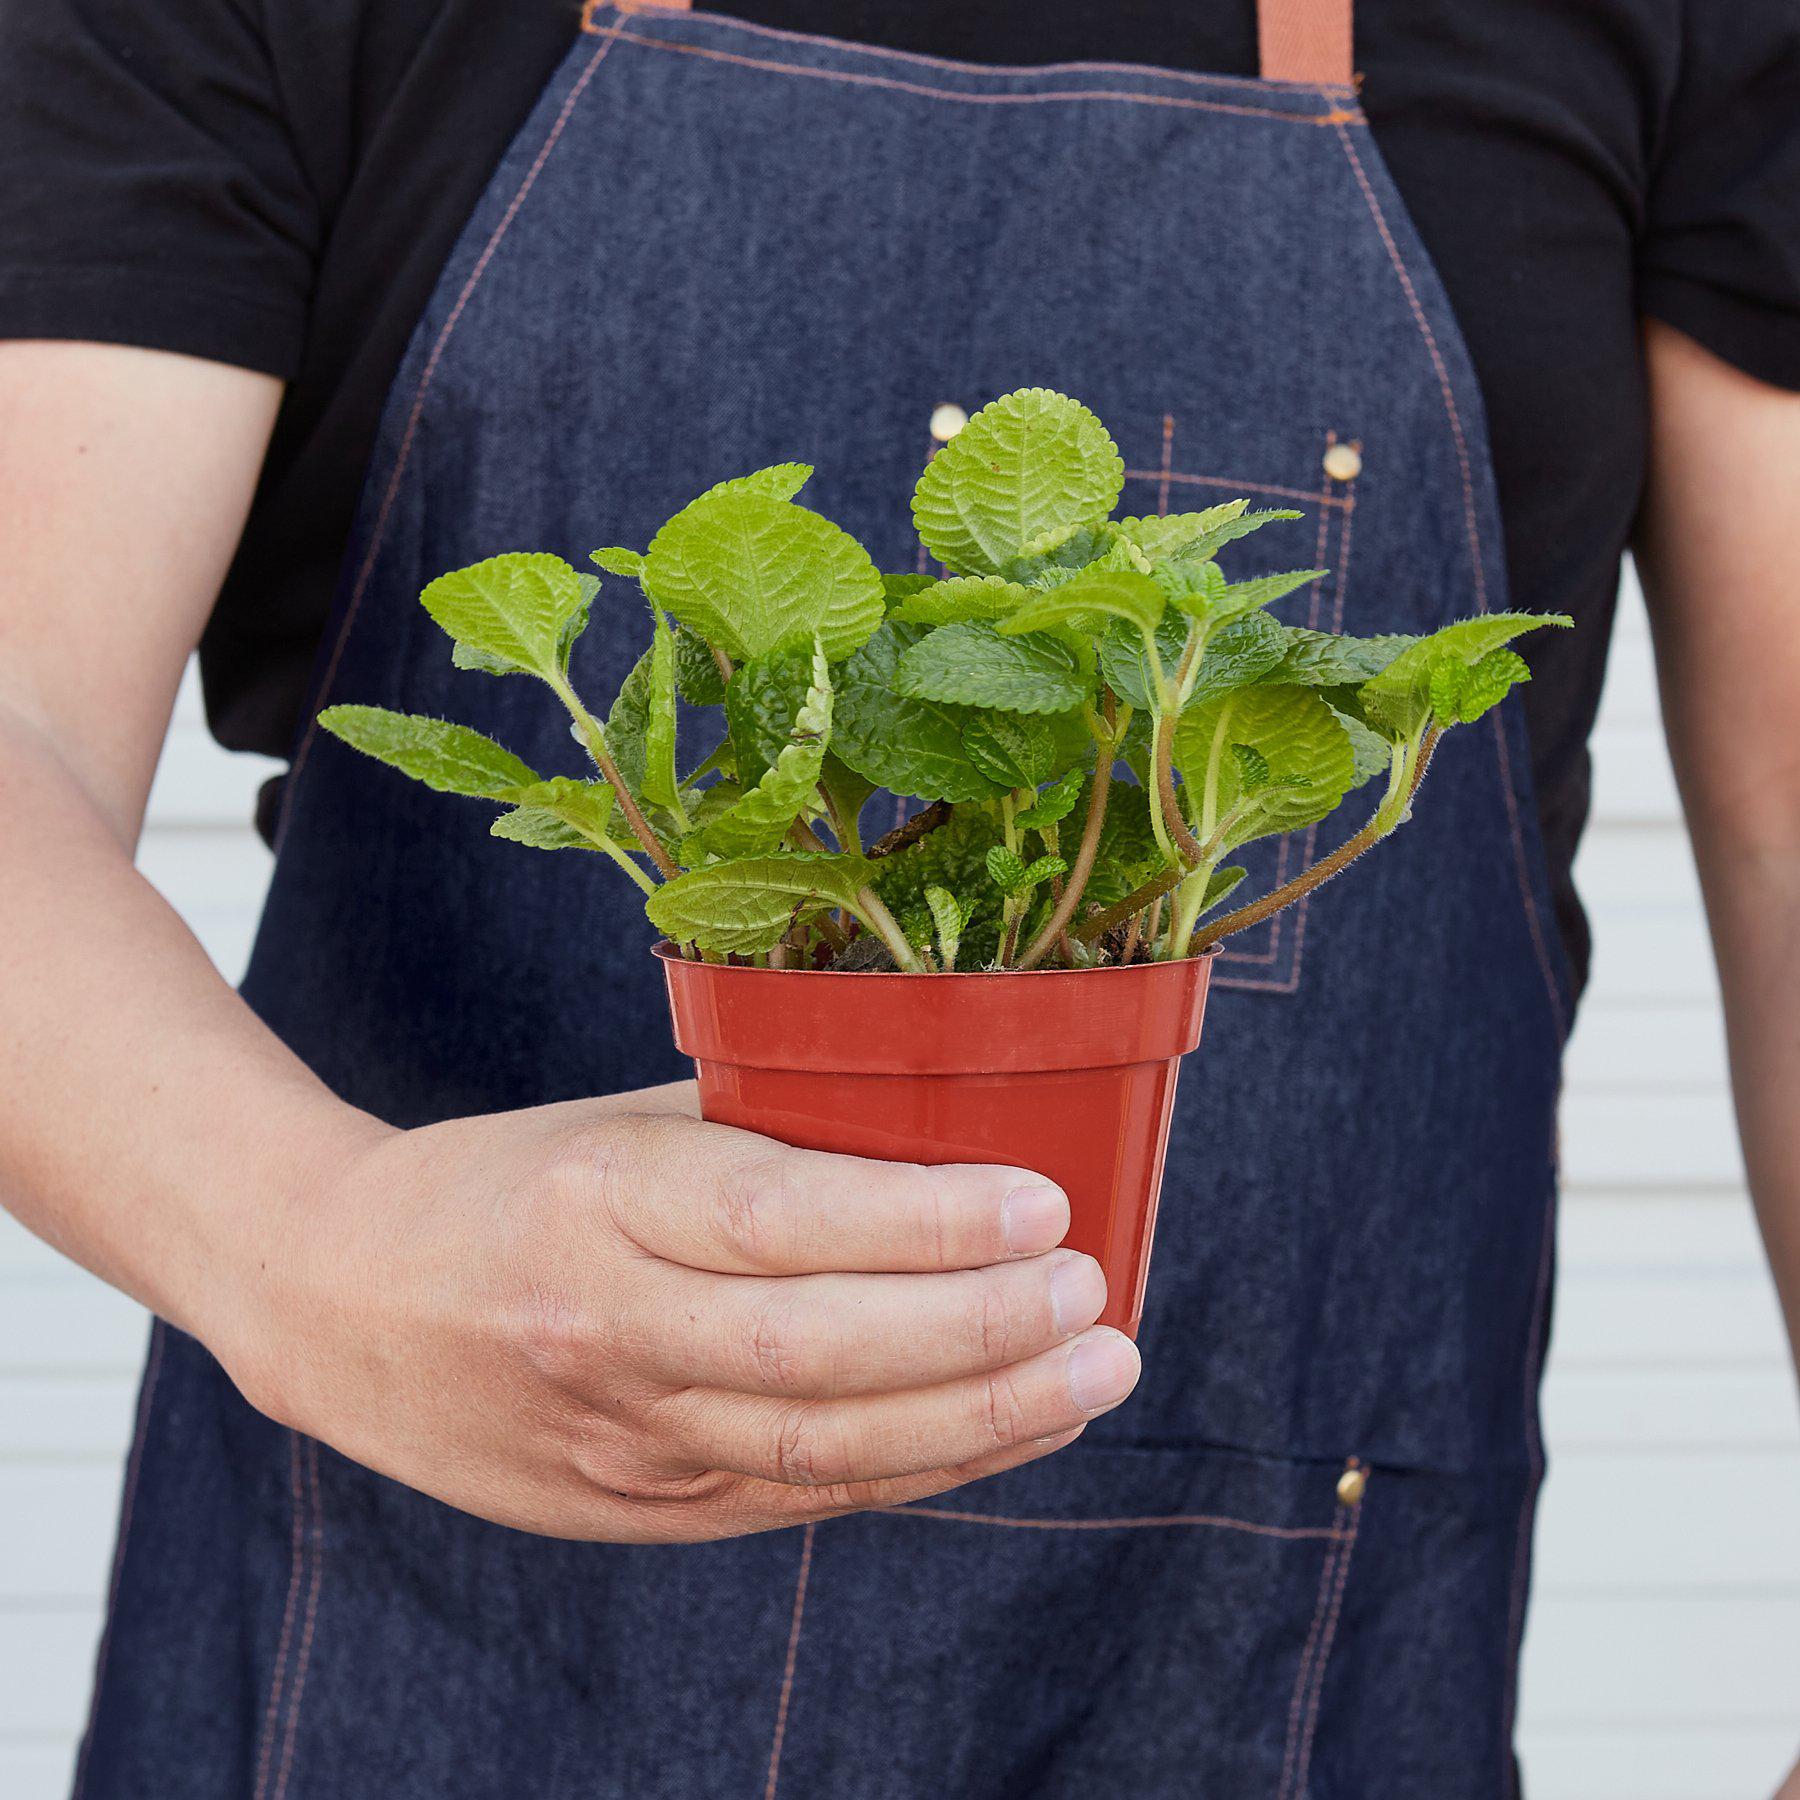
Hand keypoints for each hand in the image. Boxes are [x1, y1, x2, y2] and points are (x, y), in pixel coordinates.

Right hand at [226, 1082, 1137, 1541]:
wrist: (336, 1299)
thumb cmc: (504, 1182)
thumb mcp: (618, 1122)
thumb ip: (760, 1129)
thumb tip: (938, 1122)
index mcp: (597, 1199)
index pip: (779, 1219)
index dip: (922, 1221)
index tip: (1043, 1202)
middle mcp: (604, 1327)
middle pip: (817, 1352)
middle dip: (978, 1333)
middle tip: (1093, 1295)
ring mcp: (619, 1436)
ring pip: (820, 1446)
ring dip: (977, 1418)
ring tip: (1092, 1372)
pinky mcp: (634, 1504)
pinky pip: (798, 1491)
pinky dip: (918, 1465)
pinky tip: (1010, 1427)